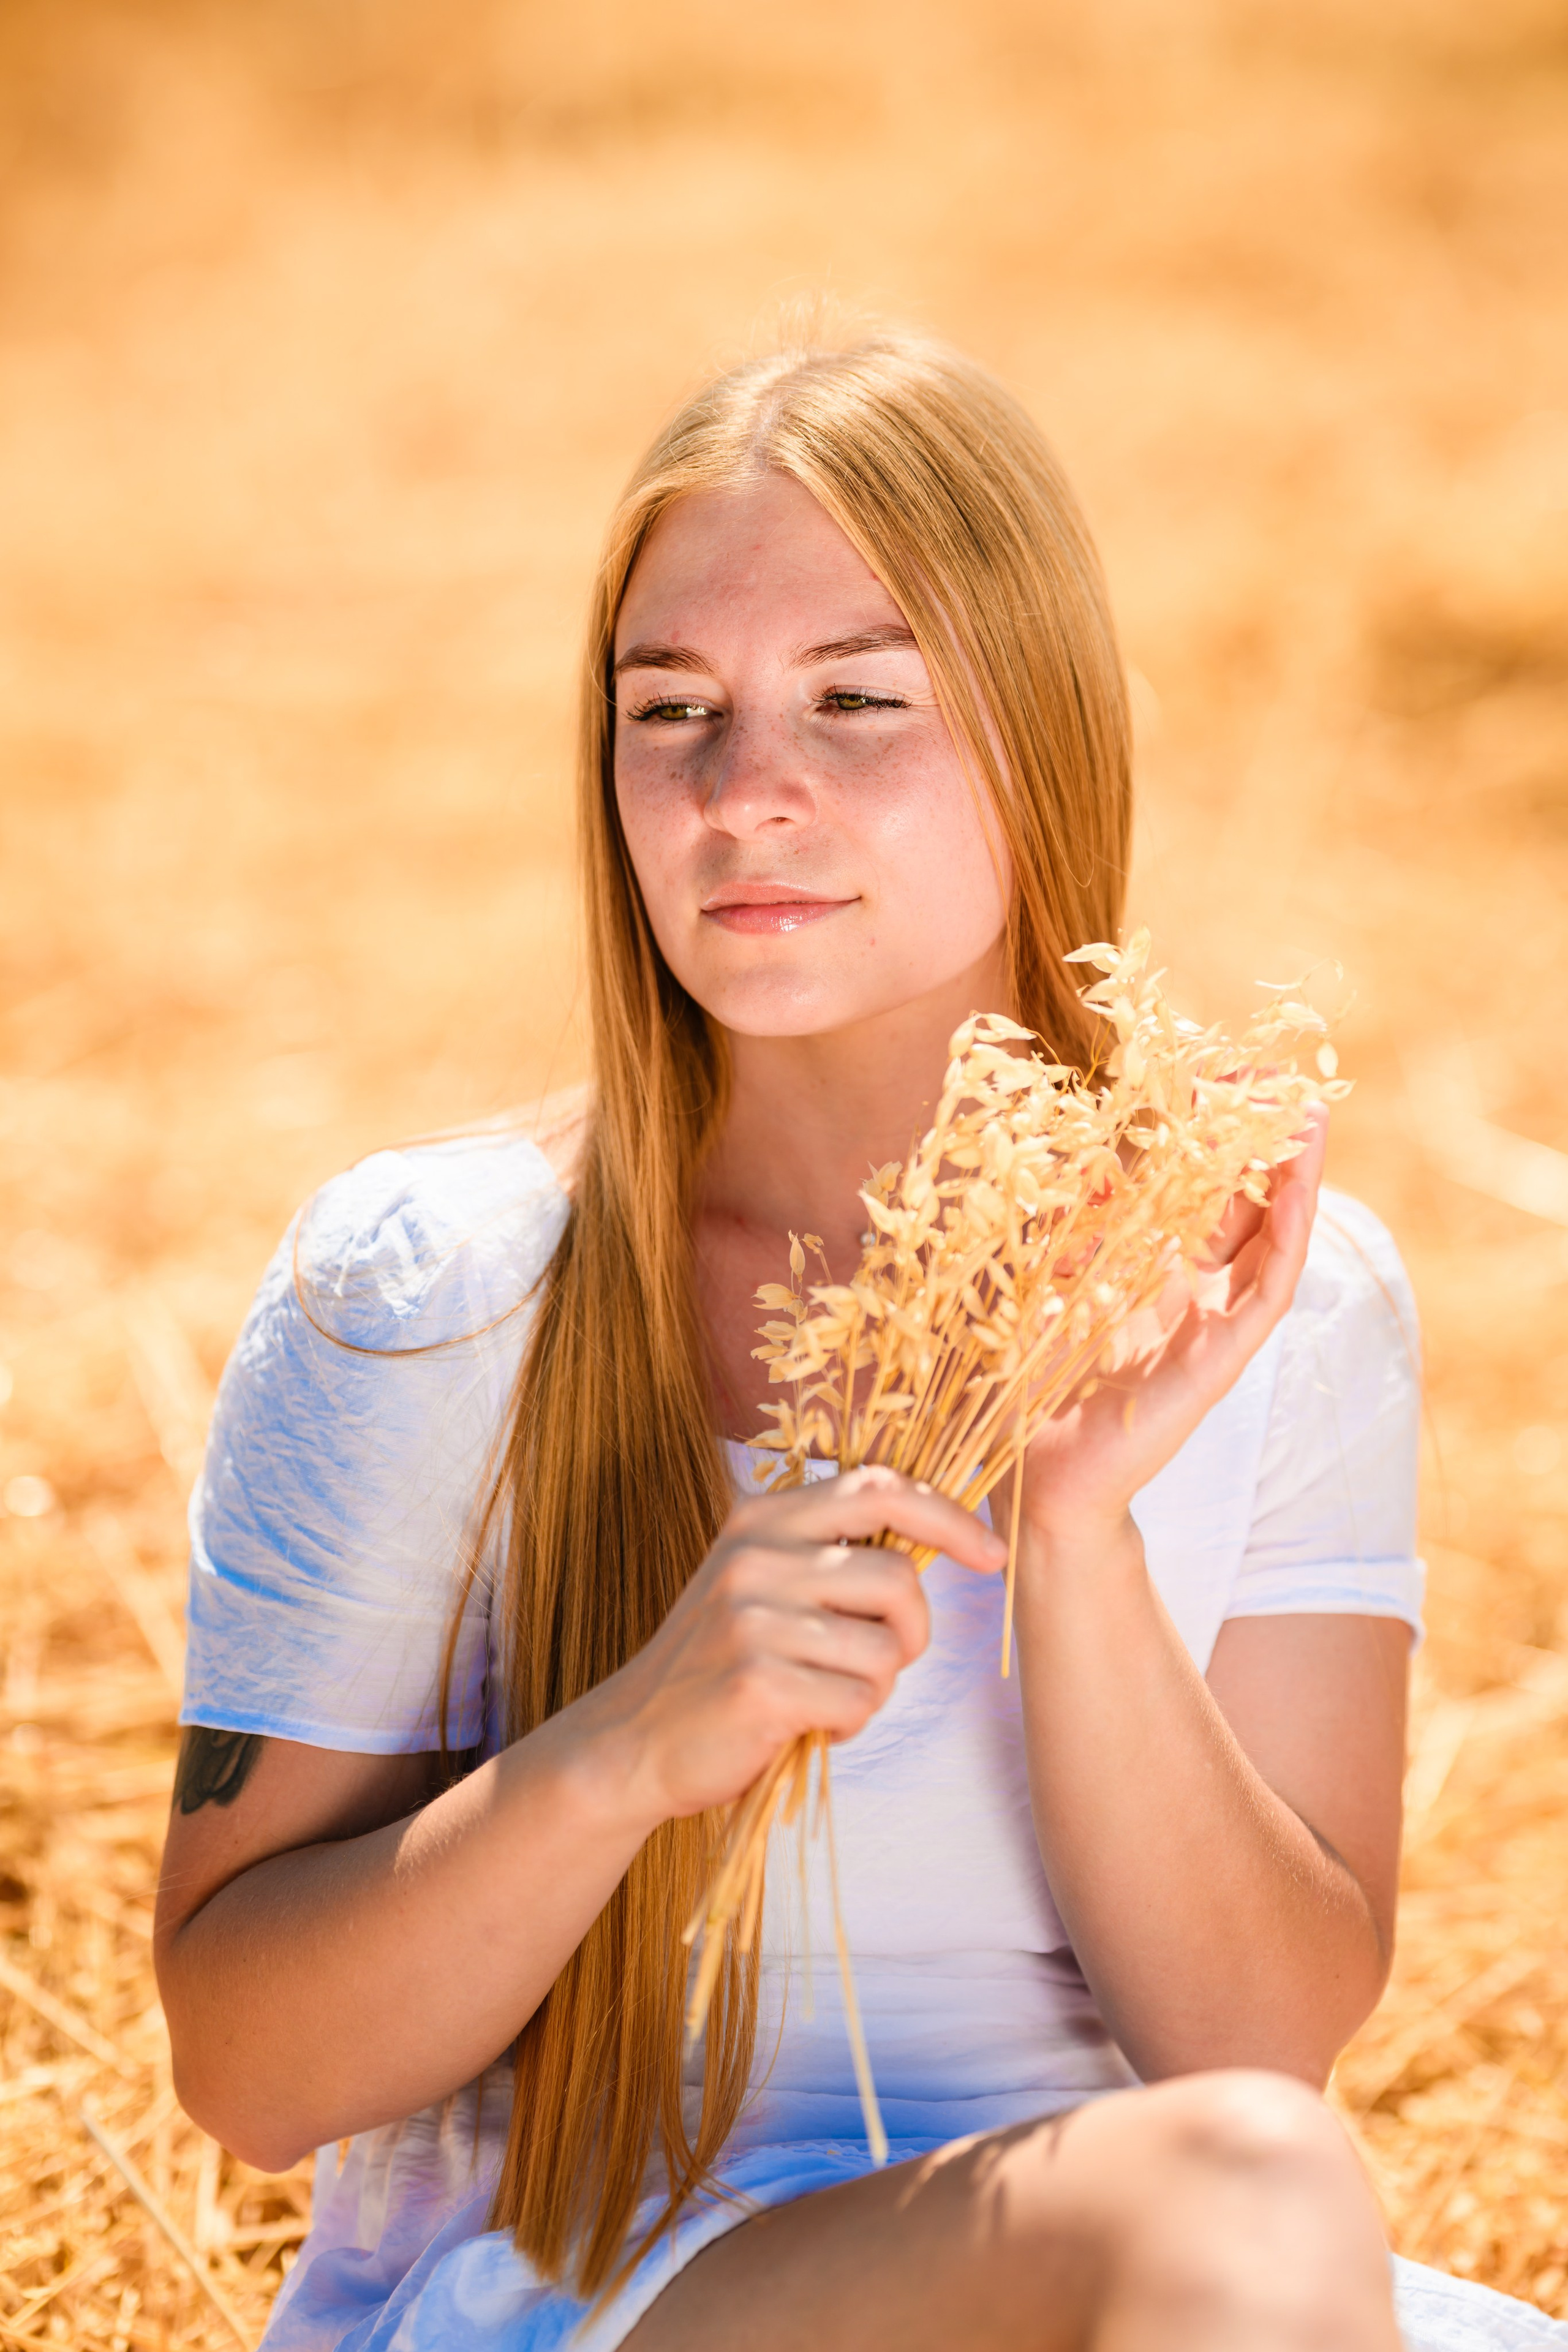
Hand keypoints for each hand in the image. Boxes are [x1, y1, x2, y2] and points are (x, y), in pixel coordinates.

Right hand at [580, 1466, 1005, 1825]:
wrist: (633, 1738)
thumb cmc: (721, 1662)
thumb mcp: (761, 1581)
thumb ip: (827, 1550)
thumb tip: (936, 1533)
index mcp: (760, 1519)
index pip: (878, 1487)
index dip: (948, 1516)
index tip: (990, 1553)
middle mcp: (755, 1558)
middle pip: (898, 1578)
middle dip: (913, 1632)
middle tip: (882, 1659)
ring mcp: (752, 1620)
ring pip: (885, 1652)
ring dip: (874, 1687)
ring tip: (825, 1694)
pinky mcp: (758, 1684)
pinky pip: (860, 1703)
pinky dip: (849, 1724)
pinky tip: (807, 1723)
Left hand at [1018, 1108, 1327, 1547]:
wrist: (1037, 1478)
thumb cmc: (1027, 1387)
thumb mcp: (1038, 1281)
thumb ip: (1058, 1225)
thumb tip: (1073, 1160)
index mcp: (1149, 1271)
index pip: (1196, 1190)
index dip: (1210, 1135)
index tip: (1216, 1077)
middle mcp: (1191, 1293)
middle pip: (1245, 1202)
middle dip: (1261, 1140)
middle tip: (1275, 1078)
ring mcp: (1214, 1326)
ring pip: (1274, 1239)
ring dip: (1295, 1178)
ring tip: (1308, 1117)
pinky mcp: (1223, 1360)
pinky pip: (1270, 1292)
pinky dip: (1290, 1240)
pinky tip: (1300, 1194)